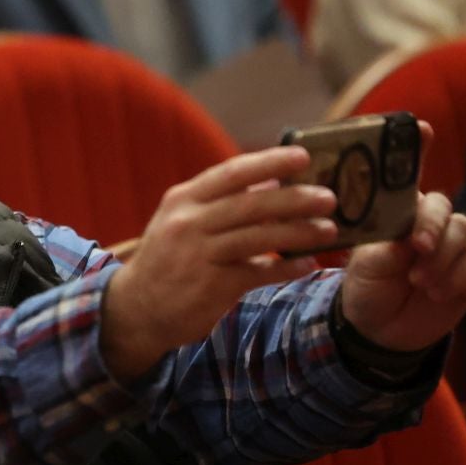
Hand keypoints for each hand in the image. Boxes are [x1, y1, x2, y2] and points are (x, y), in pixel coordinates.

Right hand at [101, 146, 333, 381]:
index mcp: (183, 200)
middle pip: (250, 205)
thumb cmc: (168, 258)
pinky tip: (307, 265)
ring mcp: (199, 255)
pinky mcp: (211, 287)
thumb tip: (269, 179)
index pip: (231, 173)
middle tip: (329, 197)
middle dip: (294, 199)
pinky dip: (285, 268)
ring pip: (258, 237)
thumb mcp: (182, 220)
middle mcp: (188, 223)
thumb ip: (221, 200)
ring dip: (298, 232)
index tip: (302, 156)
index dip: (269, 163)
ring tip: (329, 230)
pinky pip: (258, 273)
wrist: (136, 308)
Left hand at [339, 191, 465, 352]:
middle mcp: (431, 226)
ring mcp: (452, 247)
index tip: (416, 242)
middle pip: (450, 213)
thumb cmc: (369, 286)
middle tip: (422, 257)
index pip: (422, 200)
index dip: (425, 216)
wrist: (380, 328)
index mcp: (403, 215)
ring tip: (420, 284)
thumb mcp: (367, 267)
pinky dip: (460, 277)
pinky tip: (437, 294)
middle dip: (439, 237)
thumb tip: (408, 240)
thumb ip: (387, 250)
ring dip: (445, 260)